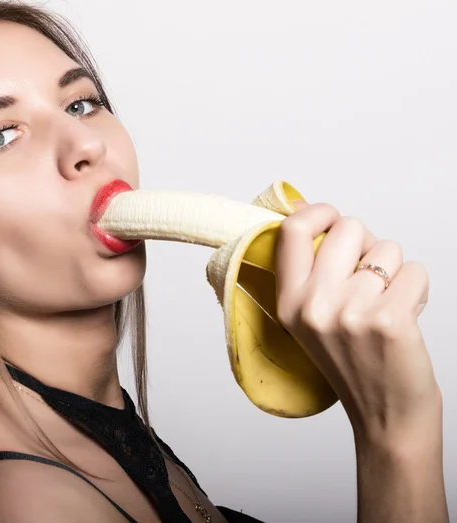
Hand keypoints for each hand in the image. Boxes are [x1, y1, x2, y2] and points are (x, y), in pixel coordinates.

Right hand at [275, 200, 440, 442]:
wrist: (384, 417)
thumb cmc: (351, 363)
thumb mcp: (309, 318)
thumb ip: (310, 267)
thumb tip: (309, 210)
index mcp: (288, 302)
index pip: (292, 231)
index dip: (318, 212)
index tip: (331, 218)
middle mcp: (313, 306)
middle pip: (348, 227)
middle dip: (366, 243)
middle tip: (367, 276)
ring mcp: (350, 313)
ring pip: (387, 249)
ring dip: (394, 272)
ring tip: (385, 305)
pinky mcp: (389, 320)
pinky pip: (415, 271)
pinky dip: (417, 289)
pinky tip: (405, 316)